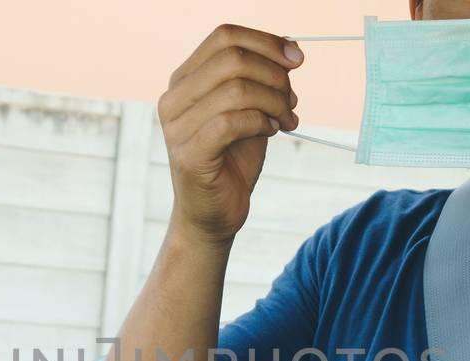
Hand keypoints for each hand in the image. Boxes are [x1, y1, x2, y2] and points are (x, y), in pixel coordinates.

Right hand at [160, 24, 302, 245]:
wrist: (213, 215)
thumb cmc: (231, 161)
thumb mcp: (249, 110)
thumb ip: (261, 80)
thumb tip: (290, 51)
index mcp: (184, 80)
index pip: (224, 37)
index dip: (266, 42)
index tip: (296, 58)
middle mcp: (173, 98)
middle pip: (232, 58)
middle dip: (274, 75)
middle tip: (292, 100)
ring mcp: (177, 127)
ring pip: (237, 89)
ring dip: (274, 102)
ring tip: (286, 120)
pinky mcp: (190, 154)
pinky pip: (233, 122)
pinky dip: (261, 123)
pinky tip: (270, 132)